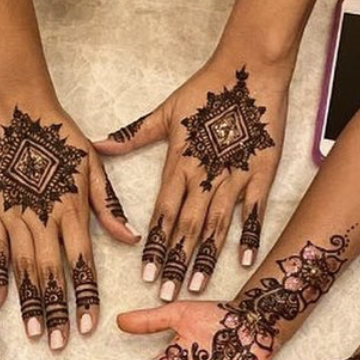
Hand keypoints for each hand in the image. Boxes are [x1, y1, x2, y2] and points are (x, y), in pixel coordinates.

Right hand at [0, 98, 136, 349]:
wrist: (14, 107)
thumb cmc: (58, 134)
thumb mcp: (92, 163)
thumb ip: (109, 204)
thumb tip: (131, 237)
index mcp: (74, 209)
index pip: (83, 263)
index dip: (87, 296)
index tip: (89, 326)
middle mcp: (45, 218)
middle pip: (53, 274)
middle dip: (58, 312)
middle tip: (60, 344)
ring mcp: (15, 215)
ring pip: (25, 268)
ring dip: (31, 303)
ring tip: (35, 334)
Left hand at [95, 60, 287, 297]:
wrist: (250, 66)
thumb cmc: (208, 88)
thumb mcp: (167, 110)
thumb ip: (133, 134)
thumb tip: (98, 144)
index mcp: (179, 163)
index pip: (162, 213)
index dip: (153, 244)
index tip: (144, 274)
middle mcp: (204, 175)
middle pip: (186, 227)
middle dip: (174, 262)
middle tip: (164, 293)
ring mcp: (233, 175)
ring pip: (216, 225)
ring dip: (205, 257)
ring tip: (195, 285)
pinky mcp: (261, 171)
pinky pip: (254, 209)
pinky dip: (249, 234)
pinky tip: (244, 260)